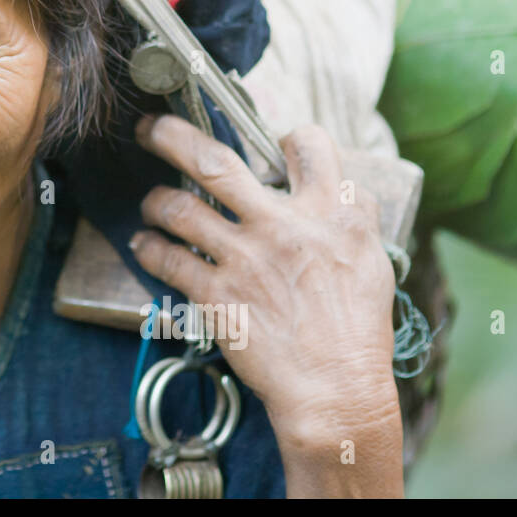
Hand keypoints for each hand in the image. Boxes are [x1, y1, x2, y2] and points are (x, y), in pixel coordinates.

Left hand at [129, 114, 399, 441]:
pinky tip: (144, 245)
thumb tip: (341, 190)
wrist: (335, 388)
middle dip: (172, 136)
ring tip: (151, 202)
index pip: (312, 147)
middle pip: (215, 162)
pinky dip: (148, 248)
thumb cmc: (356, 332)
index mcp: (331, 214)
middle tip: (149, 127)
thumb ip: (351, 219)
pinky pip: (167, 259)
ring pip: (179, 208)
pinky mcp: (216, 294)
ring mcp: (244, 258)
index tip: (275, 139)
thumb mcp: (372, 261)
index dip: (291, 136)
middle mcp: (282, 226)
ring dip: (155, 201)